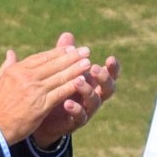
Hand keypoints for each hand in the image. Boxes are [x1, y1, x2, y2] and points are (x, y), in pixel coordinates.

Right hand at [0, 36, 95, 143]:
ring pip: (59, 77)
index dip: (57, 52)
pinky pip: (60, 93)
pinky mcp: (41, 105)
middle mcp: (26, 77)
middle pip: (53, 64)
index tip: (70, 48)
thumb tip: (11, 53)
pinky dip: (71, 86)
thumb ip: (7, 66)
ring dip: (75, 69)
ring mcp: (34, 91)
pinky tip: (82, 81)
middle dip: (71, 57)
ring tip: (88, 63)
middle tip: (85, 51)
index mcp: (16, 70)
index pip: (41, 58)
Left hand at [31, 32, 119, 148]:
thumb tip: (67, 34)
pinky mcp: (76, 121)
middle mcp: (94, 96)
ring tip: (78, 81)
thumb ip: (66, 56)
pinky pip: (80, 116)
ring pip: (95, 101)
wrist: (42, 117)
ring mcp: (87, 109)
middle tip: (95, 68)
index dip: (113, 68)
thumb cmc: (56, 91)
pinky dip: (76, 109)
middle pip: (108, 88)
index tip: (111, 59)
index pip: (109, 74)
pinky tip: (67, 102)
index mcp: (94, 83)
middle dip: (104, 78)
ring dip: (88, 90)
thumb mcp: (60, 72)